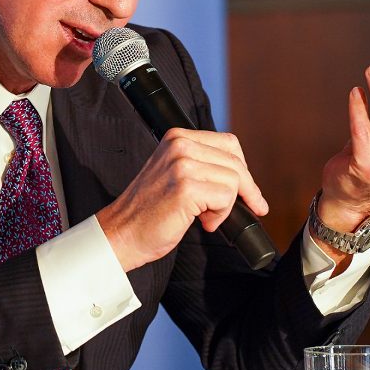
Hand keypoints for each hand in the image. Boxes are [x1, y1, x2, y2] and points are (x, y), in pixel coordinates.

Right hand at [98, 128, 268, 271]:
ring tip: (205, 216)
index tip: (247, 190)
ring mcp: (182, 165)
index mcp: (177, 136)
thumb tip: (244, 178)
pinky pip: (226, 198)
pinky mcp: (186, 187)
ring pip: (234, 180)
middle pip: (236, 161)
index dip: (243, 168)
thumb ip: (202, 165)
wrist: (122, 232)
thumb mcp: (174, 174)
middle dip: (247, 189)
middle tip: (247, 208)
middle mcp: (179, 145)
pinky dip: (220, 215)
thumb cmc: (149, 210)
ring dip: (227, 205)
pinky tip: (202, 221)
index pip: (229, 143)